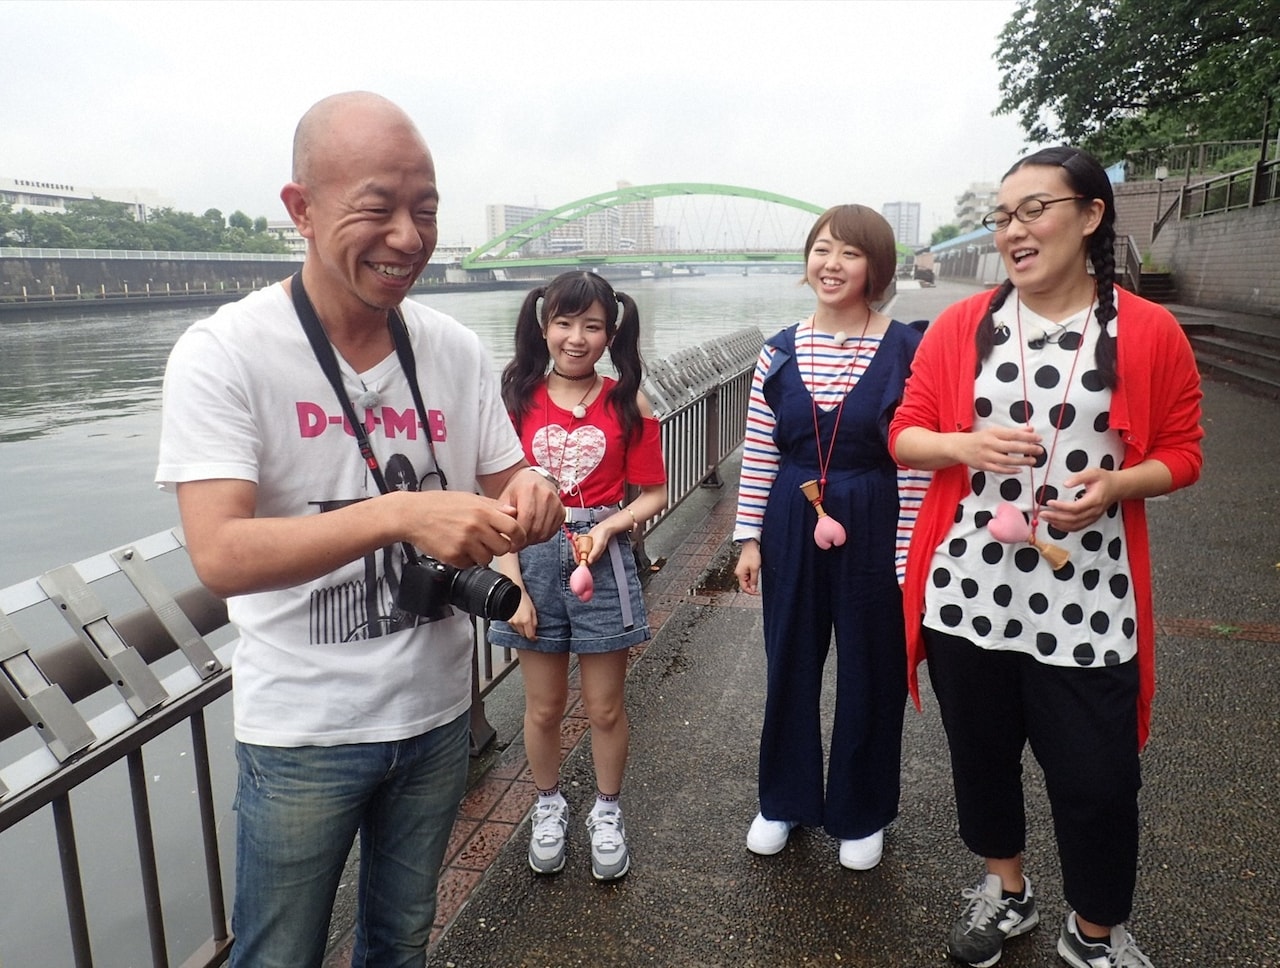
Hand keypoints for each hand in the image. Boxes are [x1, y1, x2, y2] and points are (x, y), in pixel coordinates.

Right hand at [397, 490, 526, 567]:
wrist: (412, 515)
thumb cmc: (439, 504)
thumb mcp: (469, 498)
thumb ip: (493, 506)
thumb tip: (513, 512)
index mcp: (482, 511)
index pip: (514, 528)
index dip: (519, 537)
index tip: (516, 540)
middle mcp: (475, 527)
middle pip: (503, 548)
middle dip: (498, 547)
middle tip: (488, 542)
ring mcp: (464, 543)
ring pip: (487, 559)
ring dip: (482, 555)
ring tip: (469, 544)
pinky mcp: (452, 556)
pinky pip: (469, 565)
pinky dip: (465, 560)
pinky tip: (457, 548)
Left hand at [495, 467, 563, 547]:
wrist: (533, 481)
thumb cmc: (517, 490)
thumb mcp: (505, 498)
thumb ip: (503, 514)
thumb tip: (503, 532)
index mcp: (530, 489)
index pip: (527, 517)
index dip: (519, 535)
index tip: (511, 544)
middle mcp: (546, 495)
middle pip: (537, 527)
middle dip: (525, 540)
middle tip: (516, 544)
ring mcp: (556, 503)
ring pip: (545, 532)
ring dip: (533, 540)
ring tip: (524, 539)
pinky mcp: (562, 511)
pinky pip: (552, 532)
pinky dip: (542, 537)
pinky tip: (533, 534)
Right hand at [505, 594, 538, 640]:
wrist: (514, 593)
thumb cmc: (524, 599)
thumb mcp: (533, 610)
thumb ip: (534, 622)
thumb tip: (535, 630)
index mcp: (526, 620)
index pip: (530, 635)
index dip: (533, 638)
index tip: (535, 638)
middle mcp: (518, 622)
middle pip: (524, 634)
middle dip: (527, 632)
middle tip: (529, 627)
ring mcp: (511, 622)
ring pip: (518, 631)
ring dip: (521, 629)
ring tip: (523, 620)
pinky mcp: (507, 620)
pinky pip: (512, 627)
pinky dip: (516, 625)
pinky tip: (518, 618)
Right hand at [734, 539, 760, 594]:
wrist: (750, 546)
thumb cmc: (752, 555)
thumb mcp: (755, 569)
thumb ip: (754, 580)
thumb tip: (753, 589)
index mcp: (740, 574)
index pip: (744, 588)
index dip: (751, 592)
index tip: (758, 593)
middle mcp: (739, 573)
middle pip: (745, 585)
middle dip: (752, 587)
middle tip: (759, 588)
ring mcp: (741, 571)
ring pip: (747, 581)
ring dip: (752, 582)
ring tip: (758, 576)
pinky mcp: (744, 568)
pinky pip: (747, 576)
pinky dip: (752, 578)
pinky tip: (756, 574)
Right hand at [955, 427, 1042, 473]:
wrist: (959, 447)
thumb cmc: (980, 438)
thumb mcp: (995, 431)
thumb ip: (1014, 431)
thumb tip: (1031, 430)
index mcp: (993, 433)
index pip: (1013, 434)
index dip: (1027, 437)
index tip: (1039, 438)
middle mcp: (989, 444)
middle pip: (1012, 447)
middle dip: (1027, 449)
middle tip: (1040, 450)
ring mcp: (986, 456)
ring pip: (1007, 460)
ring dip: (1022, 461)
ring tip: (1033, 461)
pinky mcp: (983, 466)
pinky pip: (999, 469)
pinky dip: (1010, 470)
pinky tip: (1020, 469)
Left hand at [1039, 467, 1117, 531]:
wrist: (1118, 487)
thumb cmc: (1105, 479)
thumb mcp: (1093, 473)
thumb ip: (1079, 477)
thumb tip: (1065, 484)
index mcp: (1095, 500)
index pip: (1075, 508)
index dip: (1061, 507)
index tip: (1049, 502)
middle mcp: (1094, 511)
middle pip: (1073, 519)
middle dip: (1056, 517)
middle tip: (1042, 514)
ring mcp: (1093, 517)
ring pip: (1075, 526)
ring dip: (1059, 524)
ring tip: (1046, 518)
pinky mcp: (1091, 519)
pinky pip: (1078, 527)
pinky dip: (1065, 528)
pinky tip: (1055, 524)